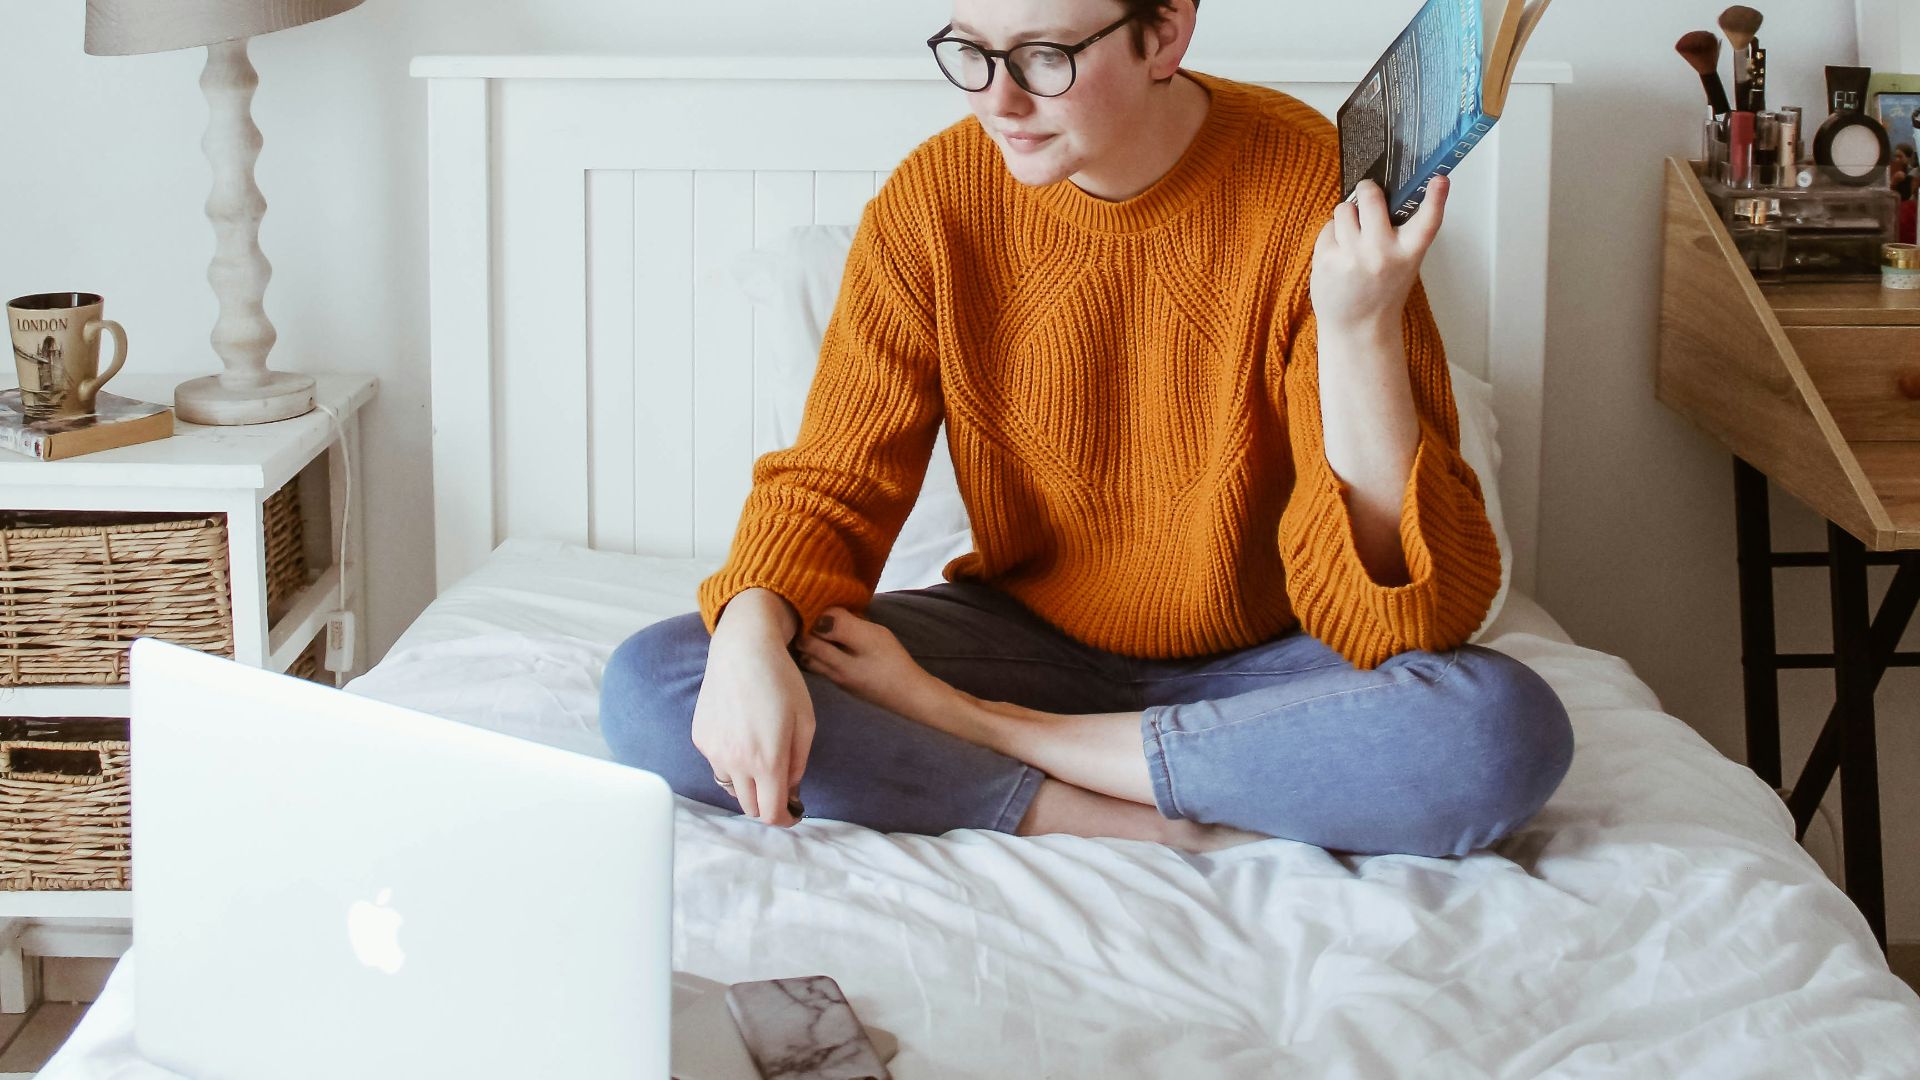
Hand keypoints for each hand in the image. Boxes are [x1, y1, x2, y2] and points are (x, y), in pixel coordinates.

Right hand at [691, 616, 813, 826]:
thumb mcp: (805, 723)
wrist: (743, 650)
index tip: (793, 813)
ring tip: (760, 753)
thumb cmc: (781, 682)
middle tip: (780, 786)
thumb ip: (798, 764)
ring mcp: (713, 751)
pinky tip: (741, 734)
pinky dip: (730, 761)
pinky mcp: (699, 739)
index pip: (771, 813)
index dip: (785, 819)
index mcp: (767, 760)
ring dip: (747, 783)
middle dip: (767, 803)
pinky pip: (716, 764)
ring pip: (731, 788)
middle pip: (749, 807)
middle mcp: (735, 761)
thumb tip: (790, 793)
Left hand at [1309, 176, 1448, 339]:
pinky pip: (1327, 228)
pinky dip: (1332, 236)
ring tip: (1352, 237)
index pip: (1428, 221)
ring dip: (1347, 216)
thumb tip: (1380, 194)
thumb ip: (1399, 233)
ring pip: (1344, 209)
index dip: (1437, 197)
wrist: (1358, 328)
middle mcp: (1381, 253)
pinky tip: (1339, 254)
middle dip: (1367, 190)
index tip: (1440, 179)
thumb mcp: (1404, 264)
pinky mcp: (1327, 260)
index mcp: (1409, 253)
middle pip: (1371, 197)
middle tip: (1367, 194)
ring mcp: (1352, 256)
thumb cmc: (1381, 292)